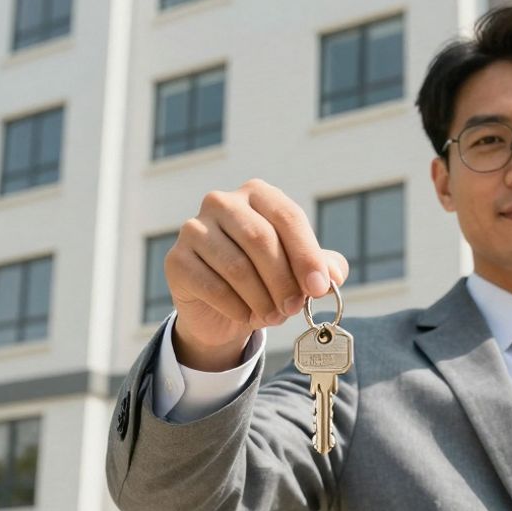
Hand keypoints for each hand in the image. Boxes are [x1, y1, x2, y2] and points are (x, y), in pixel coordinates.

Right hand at [165, 179, 348, 370]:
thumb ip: (321, 266)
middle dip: (284, 280)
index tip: (320, 288)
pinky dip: (237, 308)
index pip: (287, 217)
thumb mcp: (298, 271)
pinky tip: (246, 316)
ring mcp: (194, 229)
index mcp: (257, 194)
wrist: (222, 310)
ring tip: (273, 316)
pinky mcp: (176, 259)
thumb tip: (335, 273)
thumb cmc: (265, 280)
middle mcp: (222, 202)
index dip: (306, 255)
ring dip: (262, 299)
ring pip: (237, 266)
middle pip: (261, 239)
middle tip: (294, 308)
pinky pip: (213, 287)